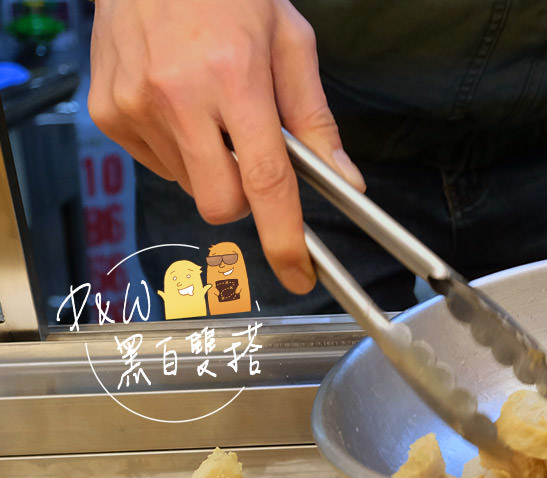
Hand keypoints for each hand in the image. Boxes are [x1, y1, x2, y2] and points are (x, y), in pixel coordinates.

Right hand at [88, 0, 364, 294]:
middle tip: (254, 155)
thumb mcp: (290, 41)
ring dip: (212, 166)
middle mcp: (177, 97)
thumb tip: (344, 181)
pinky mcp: (107, 113)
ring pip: (190, 186)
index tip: (299, 273)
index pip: (266, 181)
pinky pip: (157, 165)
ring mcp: (135, 107)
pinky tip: (181, 106)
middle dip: (246, 199)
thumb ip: (316, 118)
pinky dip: (179, 151)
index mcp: (233, 77)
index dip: (285, 238)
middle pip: (221, 203)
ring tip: (213, 109)